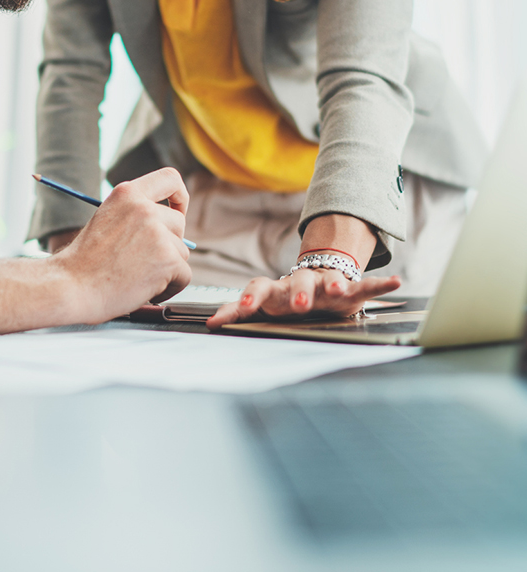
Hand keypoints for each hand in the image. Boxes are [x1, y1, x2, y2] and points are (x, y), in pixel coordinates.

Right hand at [53, 167, 191, 323]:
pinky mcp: (168, 259)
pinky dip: (170, 287)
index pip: (170, 178)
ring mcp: (157, 233)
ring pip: (181, 251)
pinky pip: (184, 275)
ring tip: (137, 277)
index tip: (177, 211)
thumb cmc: (84, 262)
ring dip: (166, 268)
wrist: (71, 288)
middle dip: (168, 244)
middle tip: (144, 261)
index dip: (179, 196)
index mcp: (127, 194)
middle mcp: (144, 208)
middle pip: (178, 223)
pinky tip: (146, 290)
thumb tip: (168, 226)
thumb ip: (135, 215)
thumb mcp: (106, 219)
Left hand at [205, 266, 400, 327]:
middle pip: (296, 282)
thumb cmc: (284, 298)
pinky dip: (380, 284)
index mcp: (276, 290)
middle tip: (299, 305)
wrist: (317, 282)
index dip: (248, 296)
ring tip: (339, 290)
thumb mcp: (261, 305)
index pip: (259, 287)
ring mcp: (326, 284)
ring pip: (329, 281)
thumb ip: (235, 312)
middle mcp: (299, 283)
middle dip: (298, 292)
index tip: (241, 307)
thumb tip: (209, 323)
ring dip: (333, 284)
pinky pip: (366, 285)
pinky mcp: (350, 288)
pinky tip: (395, 283)